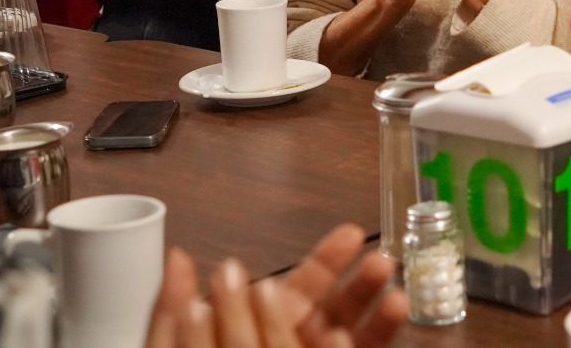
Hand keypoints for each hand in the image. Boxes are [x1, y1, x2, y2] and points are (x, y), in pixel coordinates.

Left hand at [146, 224, 406, 347]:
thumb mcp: (176, 346)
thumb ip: (176, 306)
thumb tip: (178, 256)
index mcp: (261, 326)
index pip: (303, 283)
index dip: (329, 257)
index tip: (353, 235)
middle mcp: (290, 344)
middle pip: (337, 308)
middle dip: (362, 282)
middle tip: (382, 261)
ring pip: (351, 338)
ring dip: (375, 317)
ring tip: (394, 297)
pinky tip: (347, 341)